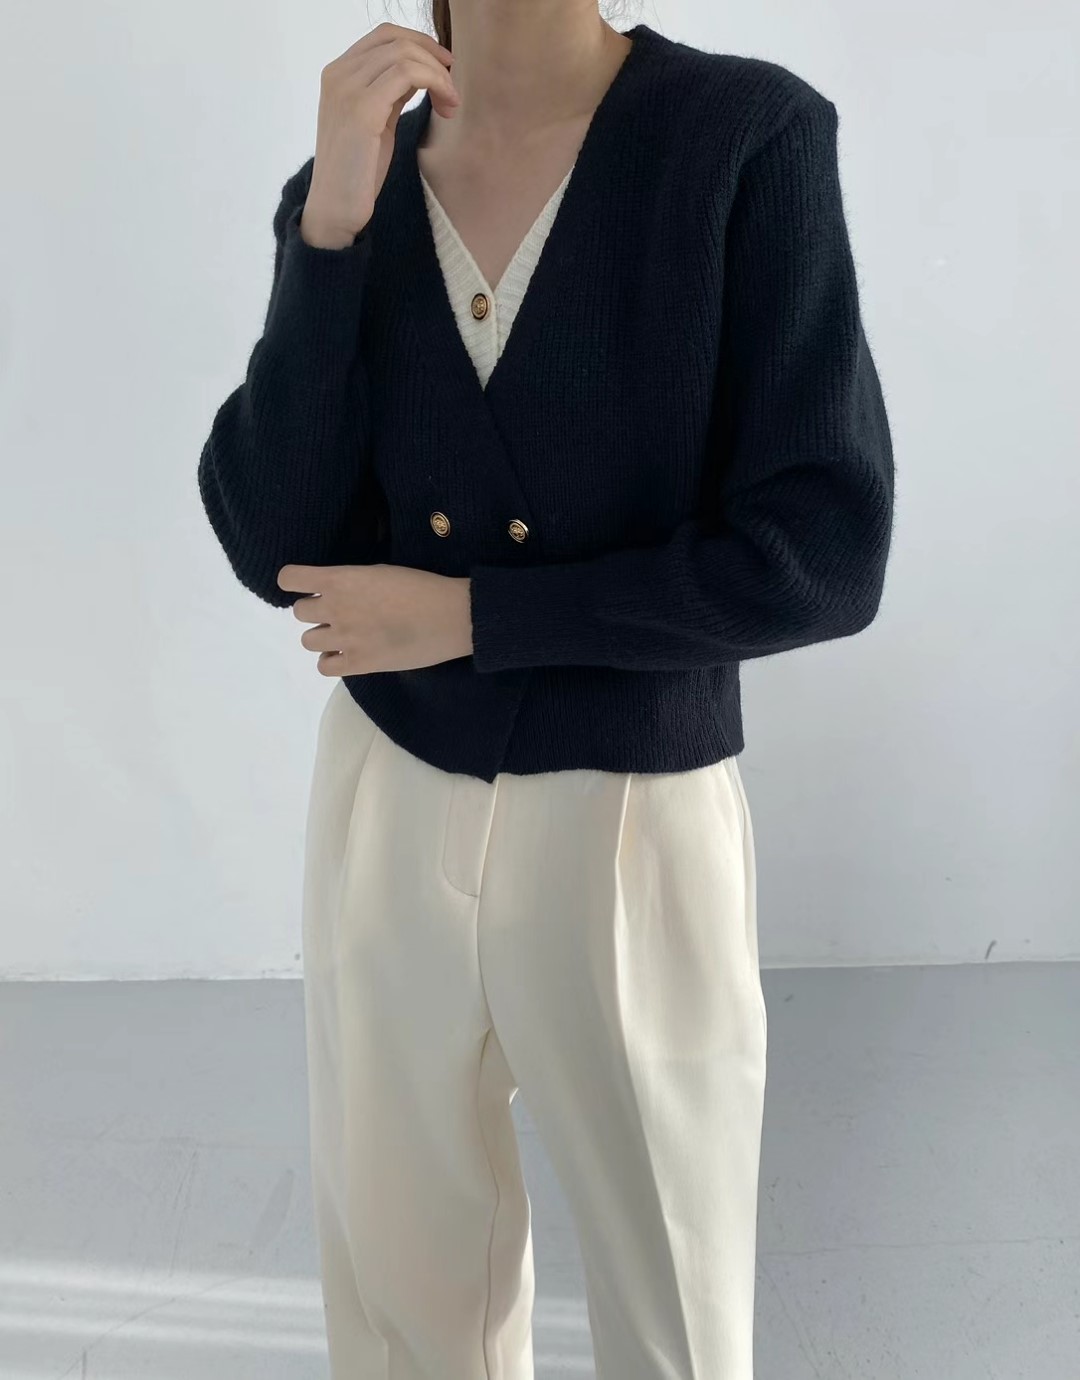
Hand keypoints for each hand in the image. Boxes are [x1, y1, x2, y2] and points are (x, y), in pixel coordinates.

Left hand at [278, 563, 472, 674]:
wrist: (451, 616)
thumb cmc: (422, 587)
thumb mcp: (380, 572)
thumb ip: (352, 581)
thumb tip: (338, 591)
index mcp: (341, 579)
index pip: (291, 579)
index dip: (294, 581)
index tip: (307, 586)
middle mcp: (336, 608)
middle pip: (299, 612)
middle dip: (316, 611)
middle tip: (339, 613)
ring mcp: (345, 638)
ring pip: (307, 640)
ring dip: (322, 636)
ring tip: (343, 636)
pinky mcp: (358, 664)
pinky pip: (323, 666)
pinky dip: (331, 660)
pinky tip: (346, 655)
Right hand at [302, 22, 458, 248]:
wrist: (335, 209)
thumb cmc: (358, 172)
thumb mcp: (377, 122)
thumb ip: (390, 92)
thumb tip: (420, 70)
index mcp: (338, 73)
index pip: (384, 35)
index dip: (420, 44)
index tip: (444, 68)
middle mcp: (338, 74)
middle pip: (396, 39)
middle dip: (433, 58)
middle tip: (453, 89)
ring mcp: (347, 89)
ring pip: (404, 53)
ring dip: (438, 74)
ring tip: (451, 104)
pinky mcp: (362, 109)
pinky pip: (408, 74)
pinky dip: (435, 83)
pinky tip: (446, 107)